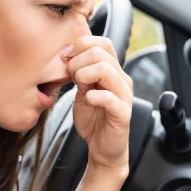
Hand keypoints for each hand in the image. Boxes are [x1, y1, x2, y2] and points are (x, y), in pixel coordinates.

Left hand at [66, 36, 132, 175]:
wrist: (102, 148)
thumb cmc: (93, 119)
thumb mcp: (82, 91)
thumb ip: (79, 73)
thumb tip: (66, 55)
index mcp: (113, 71)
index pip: (103, 43)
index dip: (82, 45)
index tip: (66, 58)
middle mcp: (122, 80)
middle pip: (101, 52)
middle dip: (78, 61)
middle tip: (70, 77)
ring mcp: (124, 96)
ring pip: (106, 69)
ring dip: (84, 75)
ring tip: (79, 88)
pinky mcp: (122, 114)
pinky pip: (109, 97)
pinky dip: (93, 96)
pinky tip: (88, 101)